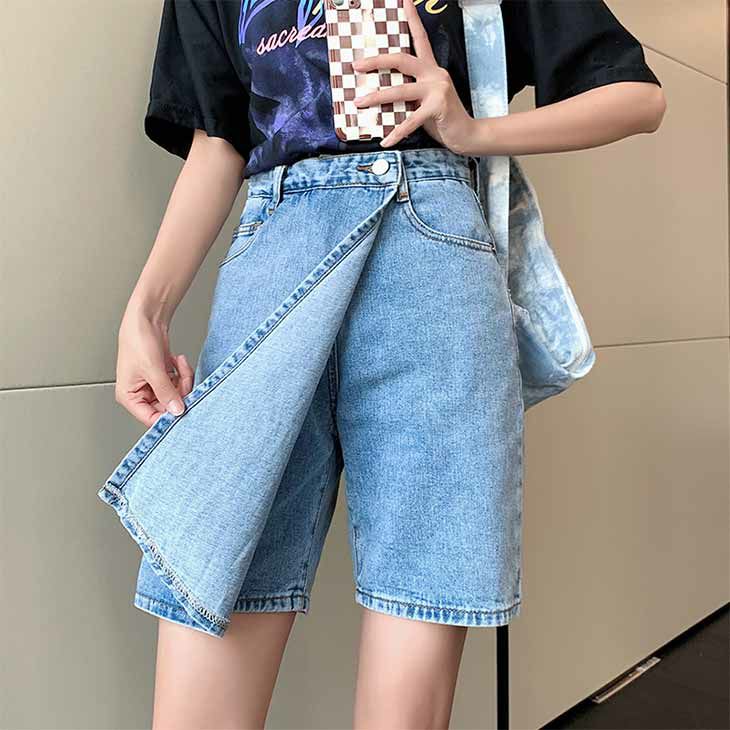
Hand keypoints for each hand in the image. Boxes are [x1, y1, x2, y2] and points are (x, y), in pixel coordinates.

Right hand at [115, 307, 193, 427]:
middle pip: (167, 407)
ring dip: (183, 380)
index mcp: (129, 396)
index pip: (151, 418)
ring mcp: (152, 385)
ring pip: (175, 395)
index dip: (168, 416)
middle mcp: (139, 393)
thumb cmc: (138, 339)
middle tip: (185, 380)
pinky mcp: (162, 376)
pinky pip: (178, 383)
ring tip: (180, 365)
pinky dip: (182, 373)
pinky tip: (177, 361)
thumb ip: (166, 392)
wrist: (146, 317)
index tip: (184, 409)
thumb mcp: (153, 370)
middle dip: (180, 393)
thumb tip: (177, 411)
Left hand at [351, 0, 476, 152]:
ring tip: (360, 103)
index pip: (420, 38)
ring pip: (400, 89)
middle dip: (376, 61)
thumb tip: (381, 97)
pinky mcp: (438, 107)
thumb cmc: (443, 118)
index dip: (412, 18)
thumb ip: (407, 95)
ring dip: (377, 97)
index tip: (404, 1)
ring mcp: (437, 89)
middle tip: (356, 65)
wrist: (467, 134)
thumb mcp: (423, 101)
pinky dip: (397, 132)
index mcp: (431, 69)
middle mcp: (434, 74)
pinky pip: (411, 120)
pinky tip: (386, 140)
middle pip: (401, 59)